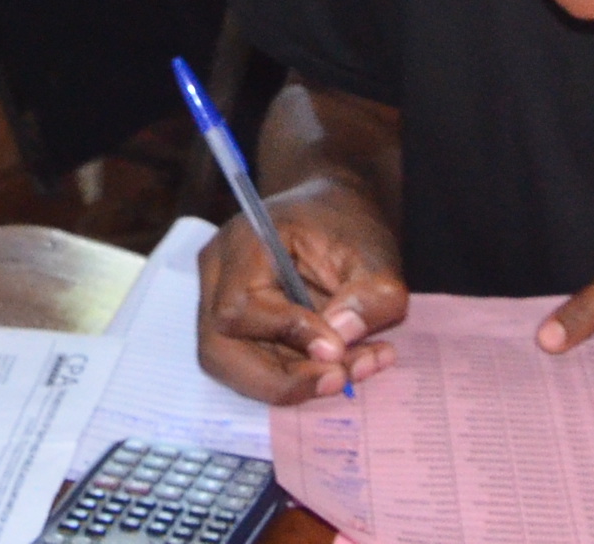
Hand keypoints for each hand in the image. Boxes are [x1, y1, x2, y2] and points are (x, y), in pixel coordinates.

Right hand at [197, 182, 410, 402]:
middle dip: (281, 380)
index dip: (286, 335)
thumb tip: (335, 348)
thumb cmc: (349, 224)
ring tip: (354, 371)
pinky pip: (254, 366)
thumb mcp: (377, 255)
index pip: (240, 307)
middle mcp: (217, 274)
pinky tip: (345, 366)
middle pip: (219, 350)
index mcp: (244, 242)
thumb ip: (367, 299)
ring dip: (294, 383)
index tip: (338, 349)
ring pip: (235, 368)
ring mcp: (218, 302)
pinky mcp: (235, 327)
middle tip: (340, 381)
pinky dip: (298, 377)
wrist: (333, 209)